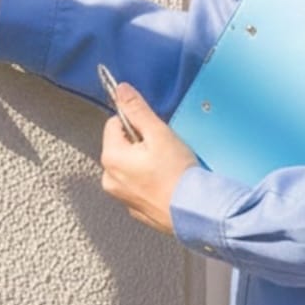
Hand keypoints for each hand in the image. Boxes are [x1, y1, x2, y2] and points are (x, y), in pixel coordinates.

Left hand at [99, 82, 197, 235]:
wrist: (195, 212)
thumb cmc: (178, 176)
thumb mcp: (159, 133)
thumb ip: (137, 110)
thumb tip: (121, 91)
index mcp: (111, 158)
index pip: (114, 124)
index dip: (136, 123)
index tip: (153, 132)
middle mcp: (110, 179)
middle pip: (122, 145)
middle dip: (141, 143)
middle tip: (163, 151)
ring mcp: (121, 196)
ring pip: (130, 166)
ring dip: (145, 162)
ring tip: (167, 169)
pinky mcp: (135, 207)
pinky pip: (139, 184)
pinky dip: (150, 181)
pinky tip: (166, 183)